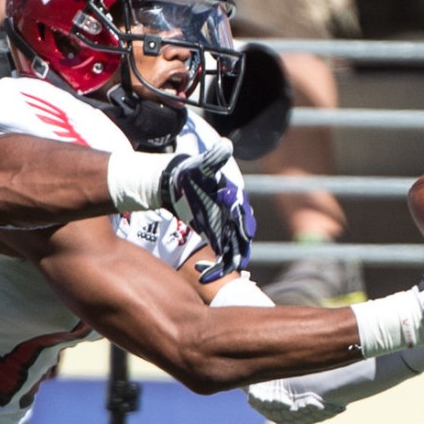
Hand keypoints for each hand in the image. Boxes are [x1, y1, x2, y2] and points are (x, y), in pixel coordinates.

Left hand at [154, 134, 250, 281]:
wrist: (179, 181)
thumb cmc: (190, 173)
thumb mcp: (201, 166)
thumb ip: (213, 159)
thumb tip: (225, 145)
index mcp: (234, 202)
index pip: (244, 220)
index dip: (243, 232)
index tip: (240, 242)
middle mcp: (234, 217)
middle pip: (241, 242)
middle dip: (232, 258)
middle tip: (223, 271)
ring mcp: (226, 228)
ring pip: (231, 253)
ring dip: (221, 267)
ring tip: (204, 277)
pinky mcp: (215, 235)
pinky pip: (220, 255)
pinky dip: (213, 265)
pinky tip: (199, 271)